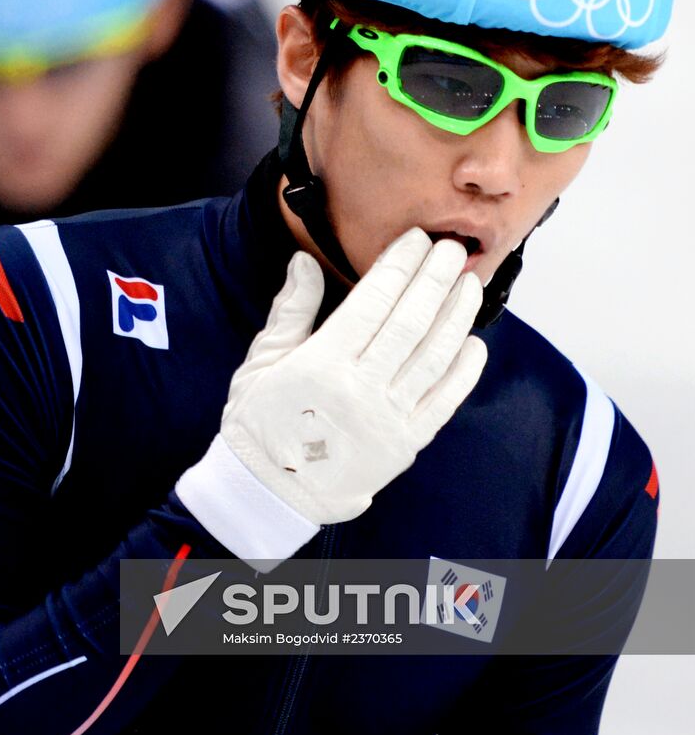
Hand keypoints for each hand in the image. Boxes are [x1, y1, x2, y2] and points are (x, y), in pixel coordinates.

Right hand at [212, 228, 486, 524]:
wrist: (269, 494)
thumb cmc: (260, 423)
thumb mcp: (262, 361)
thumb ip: (290, 310)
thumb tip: (305, 261)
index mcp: (320, 364)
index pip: (372, 302)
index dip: (399, 266)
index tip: (416, 240)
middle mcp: (358, 390)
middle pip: (410, 323)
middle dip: (435, 280)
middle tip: (452, 249)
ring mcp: (386, 420)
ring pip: (434, 358)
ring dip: (457, 317)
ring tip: (470, 285)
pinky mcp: (404, 446)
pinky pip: (443, 403)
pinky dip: (464, 373)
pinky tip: (475, 344)